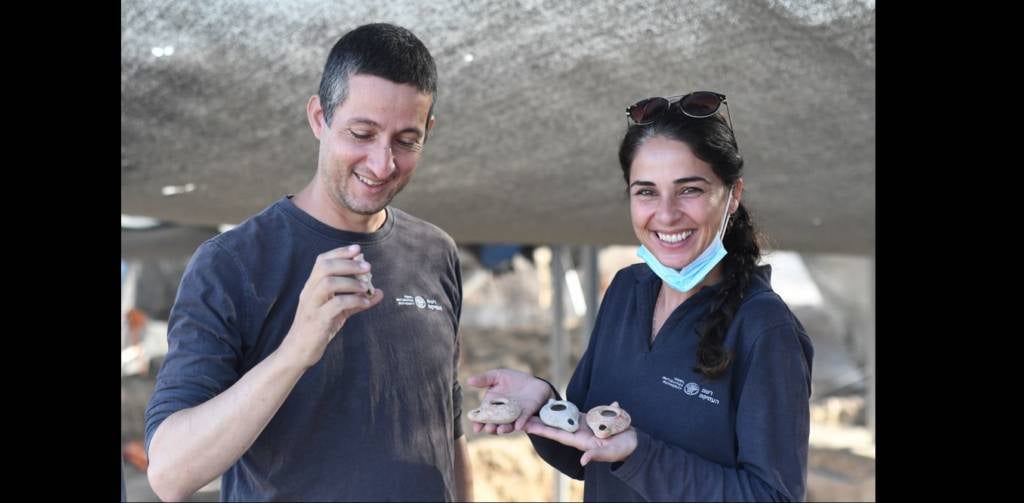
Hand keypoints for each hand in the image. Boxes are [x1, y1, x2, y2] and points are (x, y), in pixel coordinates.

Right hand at [279, 244, 382, 368]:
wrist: (298, 351)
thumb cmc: (318, 328)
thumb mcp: (339, 312)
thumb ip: (357, 301)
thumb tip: (379, 292)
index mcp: (312, 287)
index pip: (322, 261)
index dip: (340, 252)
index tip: (358, 249)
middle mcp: (309, 292)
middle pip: (325, 267)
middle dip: (348, 263)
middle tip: (367, 267)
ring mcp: (312, 306)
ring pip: (328, 283)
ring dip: (351, 282)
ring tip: (366, 287)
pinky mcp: (317, 321)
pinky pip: (336, 305)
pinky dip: (353, 301)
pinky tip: (364, 303)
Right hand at [466, 368, 554, 433]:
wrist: (533, 381)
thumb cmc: (513, 380)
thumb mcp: (498, 376)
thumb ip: (484, 379)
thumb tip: (469, 381)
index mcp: (492, 405)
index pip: (484, 415)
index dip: (479, 422)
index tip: (476, 428)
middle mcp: (503, 413)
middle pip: (495, 423)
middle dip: (491, 427)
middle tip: (488, 429)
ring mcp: (515, 414)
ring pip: (508, 424)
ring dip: (504, 428)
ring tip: (500, 430)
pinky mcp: (527, 413)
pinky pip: (524, 419)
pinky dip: (520, 422)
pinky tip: (518, 426)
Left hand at [523, 416, 637, 465]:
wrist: (632, 442)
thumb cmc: (621, 450)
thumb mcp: (609, 453)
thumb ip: (596, 456)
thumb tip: (583, 460)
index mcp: (579, 440)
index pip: (556, 434)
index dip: (542, 430)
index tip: (526, 426)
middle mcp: (577, 432)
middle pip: (554, 425)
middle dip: (538, 420)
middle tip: (521, 415)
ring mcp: (583, 425)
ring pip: (561, 417)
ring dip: (547, 412)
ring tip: (532, 406)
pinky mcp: (590, 418)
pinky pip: (574, 411)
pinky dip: (563, 407)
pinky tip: (552, 402)